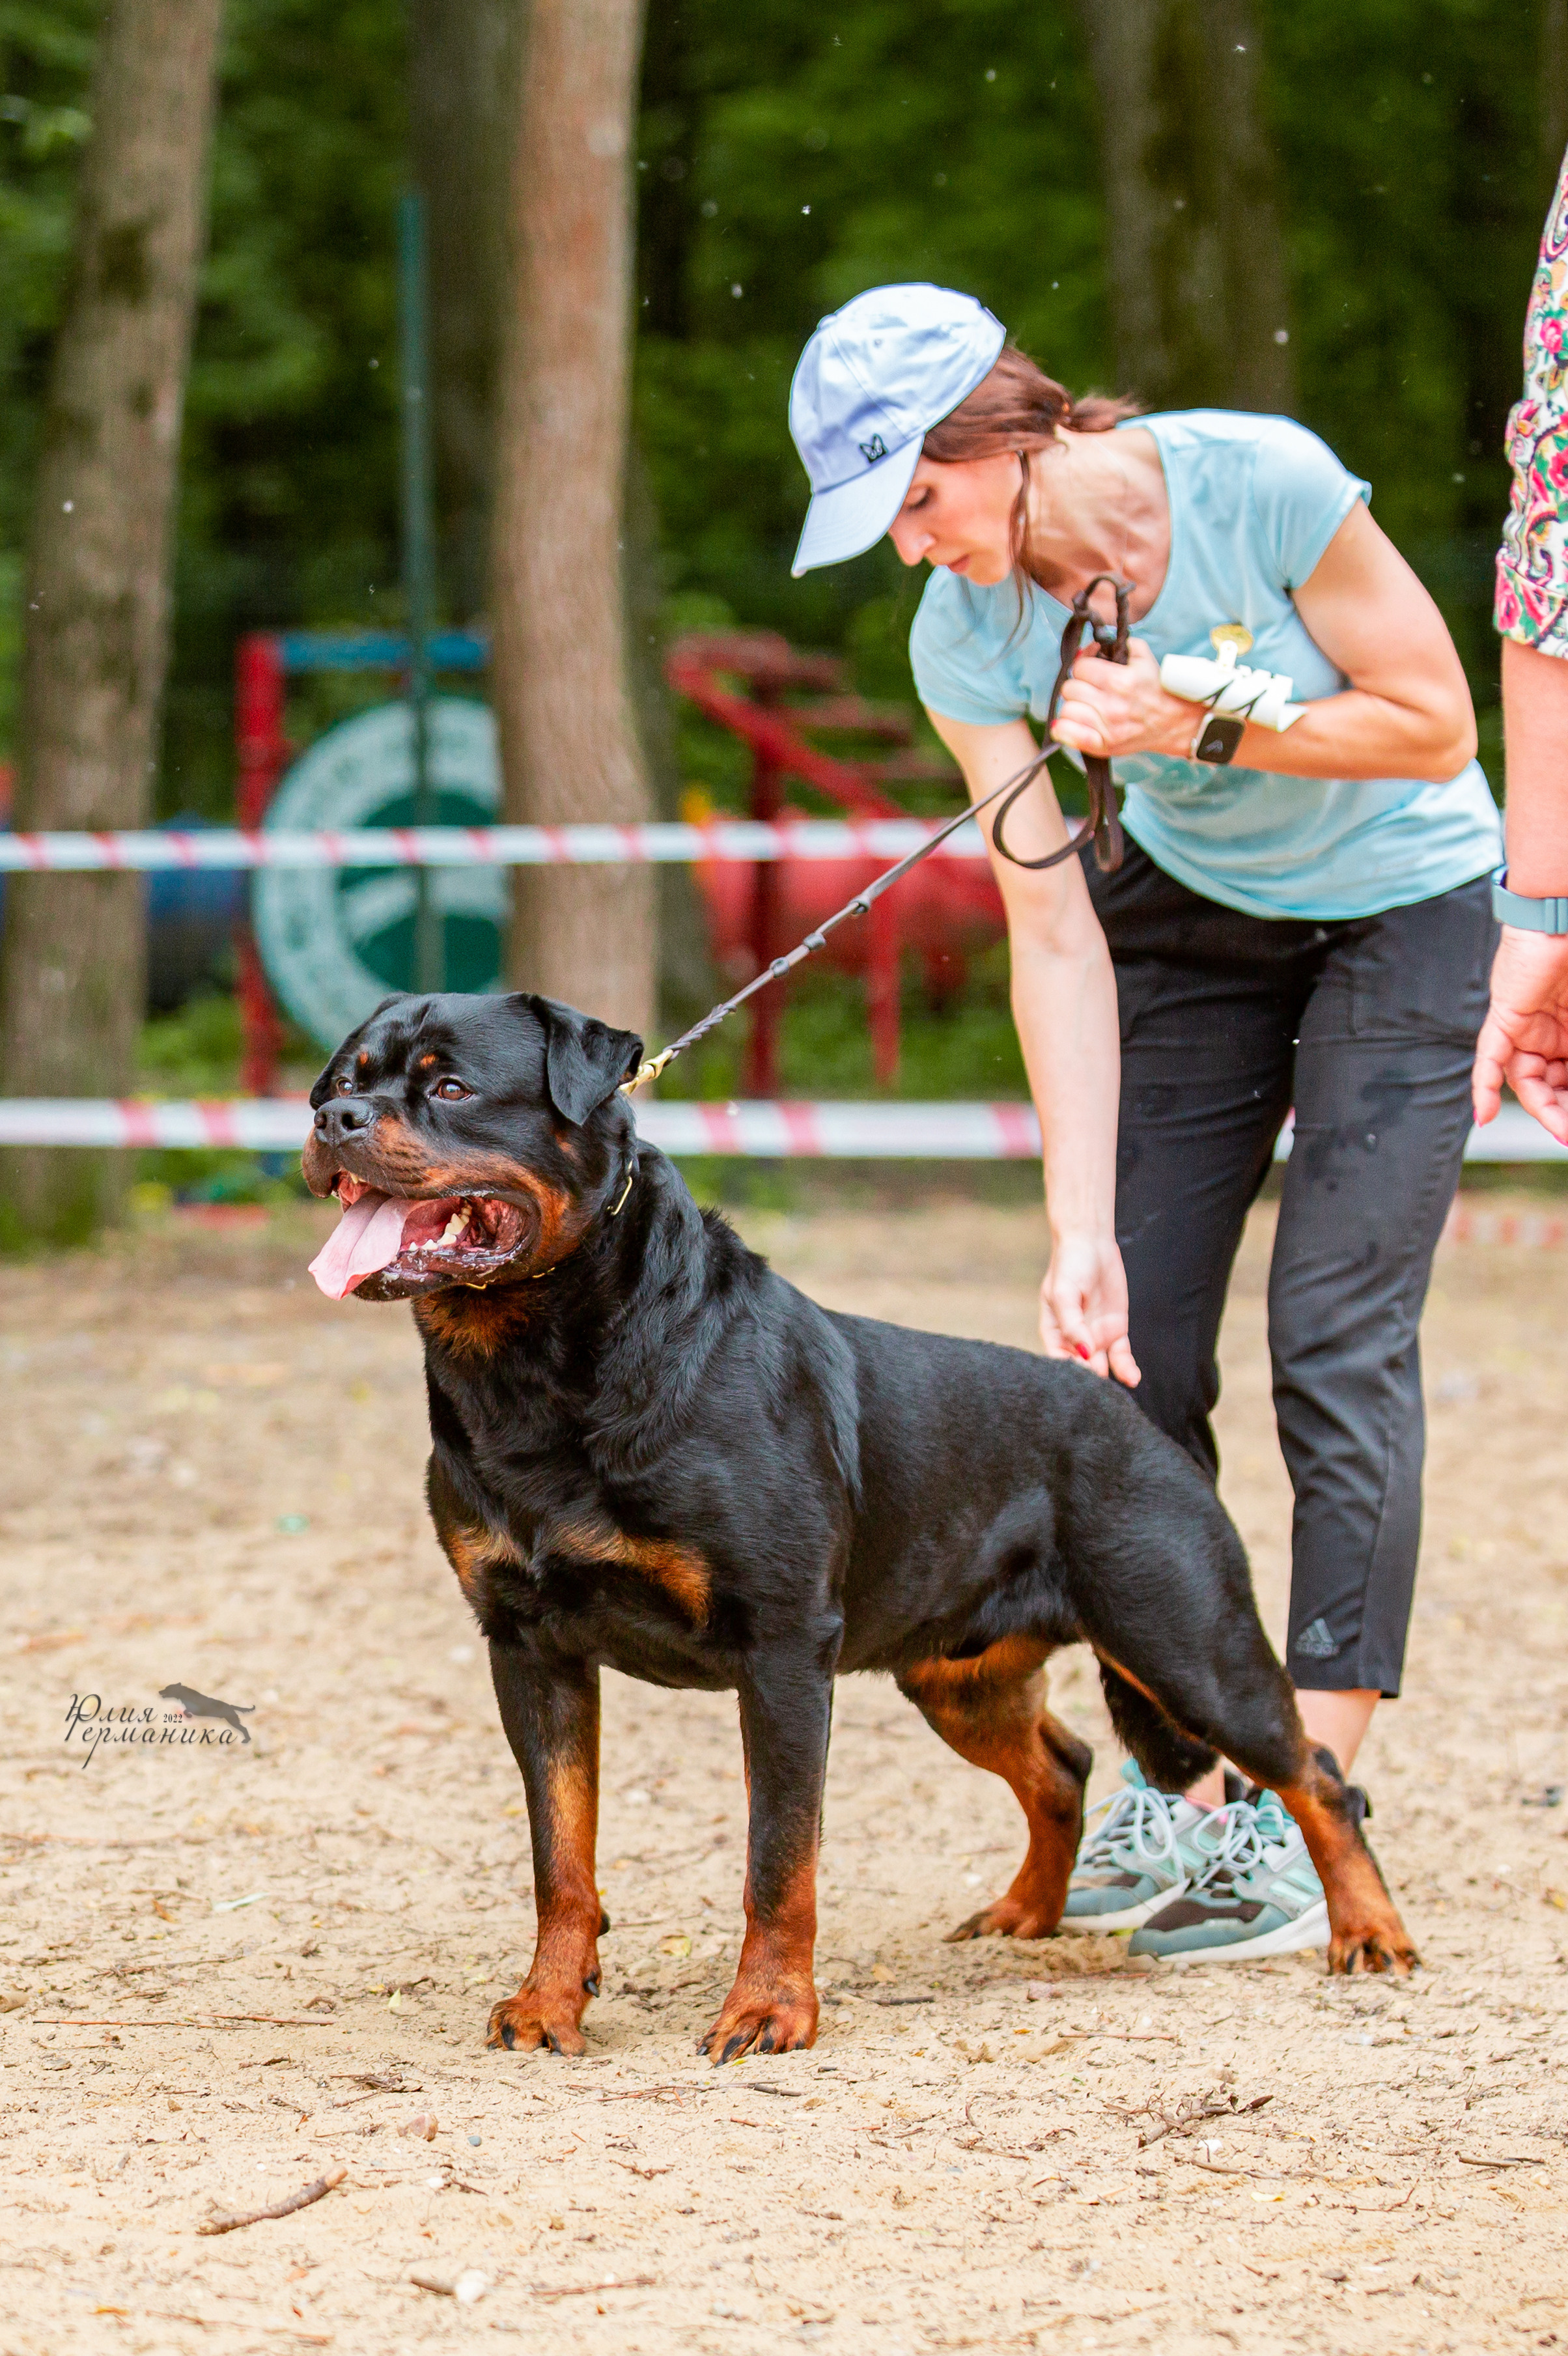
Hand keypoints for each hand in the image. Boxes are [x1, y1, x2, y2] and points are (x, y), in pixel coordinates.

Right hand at [1040, 1231, 1140, 1387]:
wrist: (1092, 1243)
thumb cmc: (1070, 1265)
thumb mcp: (1064, 1293)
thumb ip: (1072, 1325)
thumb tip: (1085, 1352)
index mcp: (1054, 1331)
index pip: (1059, 1360)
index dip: (1069, 1373)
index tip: (1081, 1381)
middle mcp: (1074, 1338)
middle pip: (1081, 1367)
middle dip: (1090, 1382)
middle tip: (1102, 1395)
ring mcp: (1096, 1335)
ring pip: (1103, 1365)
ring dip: (1110, 1380)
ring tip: (1118, 1392)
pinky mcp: (1116, 1330)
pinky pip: (1121, 1355)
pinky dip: (1126, 1368)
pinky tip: (1132, 1379)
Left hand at [1051, 637, 1195, 762]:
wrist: (1173, 722)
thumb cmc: (1155, 689)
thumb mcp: (1143, 658)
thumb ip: (1120, 644)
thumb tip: (1091, 646)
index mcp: (1119, 680)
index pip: (1079, 667)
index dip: (1084, 667)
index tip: (1091, 673)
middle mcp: (1111, 705)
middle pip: (1069, 689)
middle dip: (1078, 686)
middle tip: (1089, 691)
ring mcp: (1107, 727)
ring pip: (1066, 710)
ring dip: (1073, 707)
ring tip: (1086, 707)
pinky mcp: (1103, 745)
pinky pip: (1066, 734)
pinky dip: (1063, 729)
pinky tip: (1073, 724)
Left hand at [1472, 925, 1567, 1145]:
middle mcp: (1548, 1035)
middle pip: (1550, 1085)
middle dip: (1562, 1110)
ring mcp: (1526, 1028)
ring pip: (1525, 1080)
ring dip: (1542, 1106)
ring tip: (1563, 1129)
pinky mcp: (1506, 1019)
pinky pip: (1489, 1060)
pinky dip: (1484, 1088)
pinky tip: (1485, 1117)